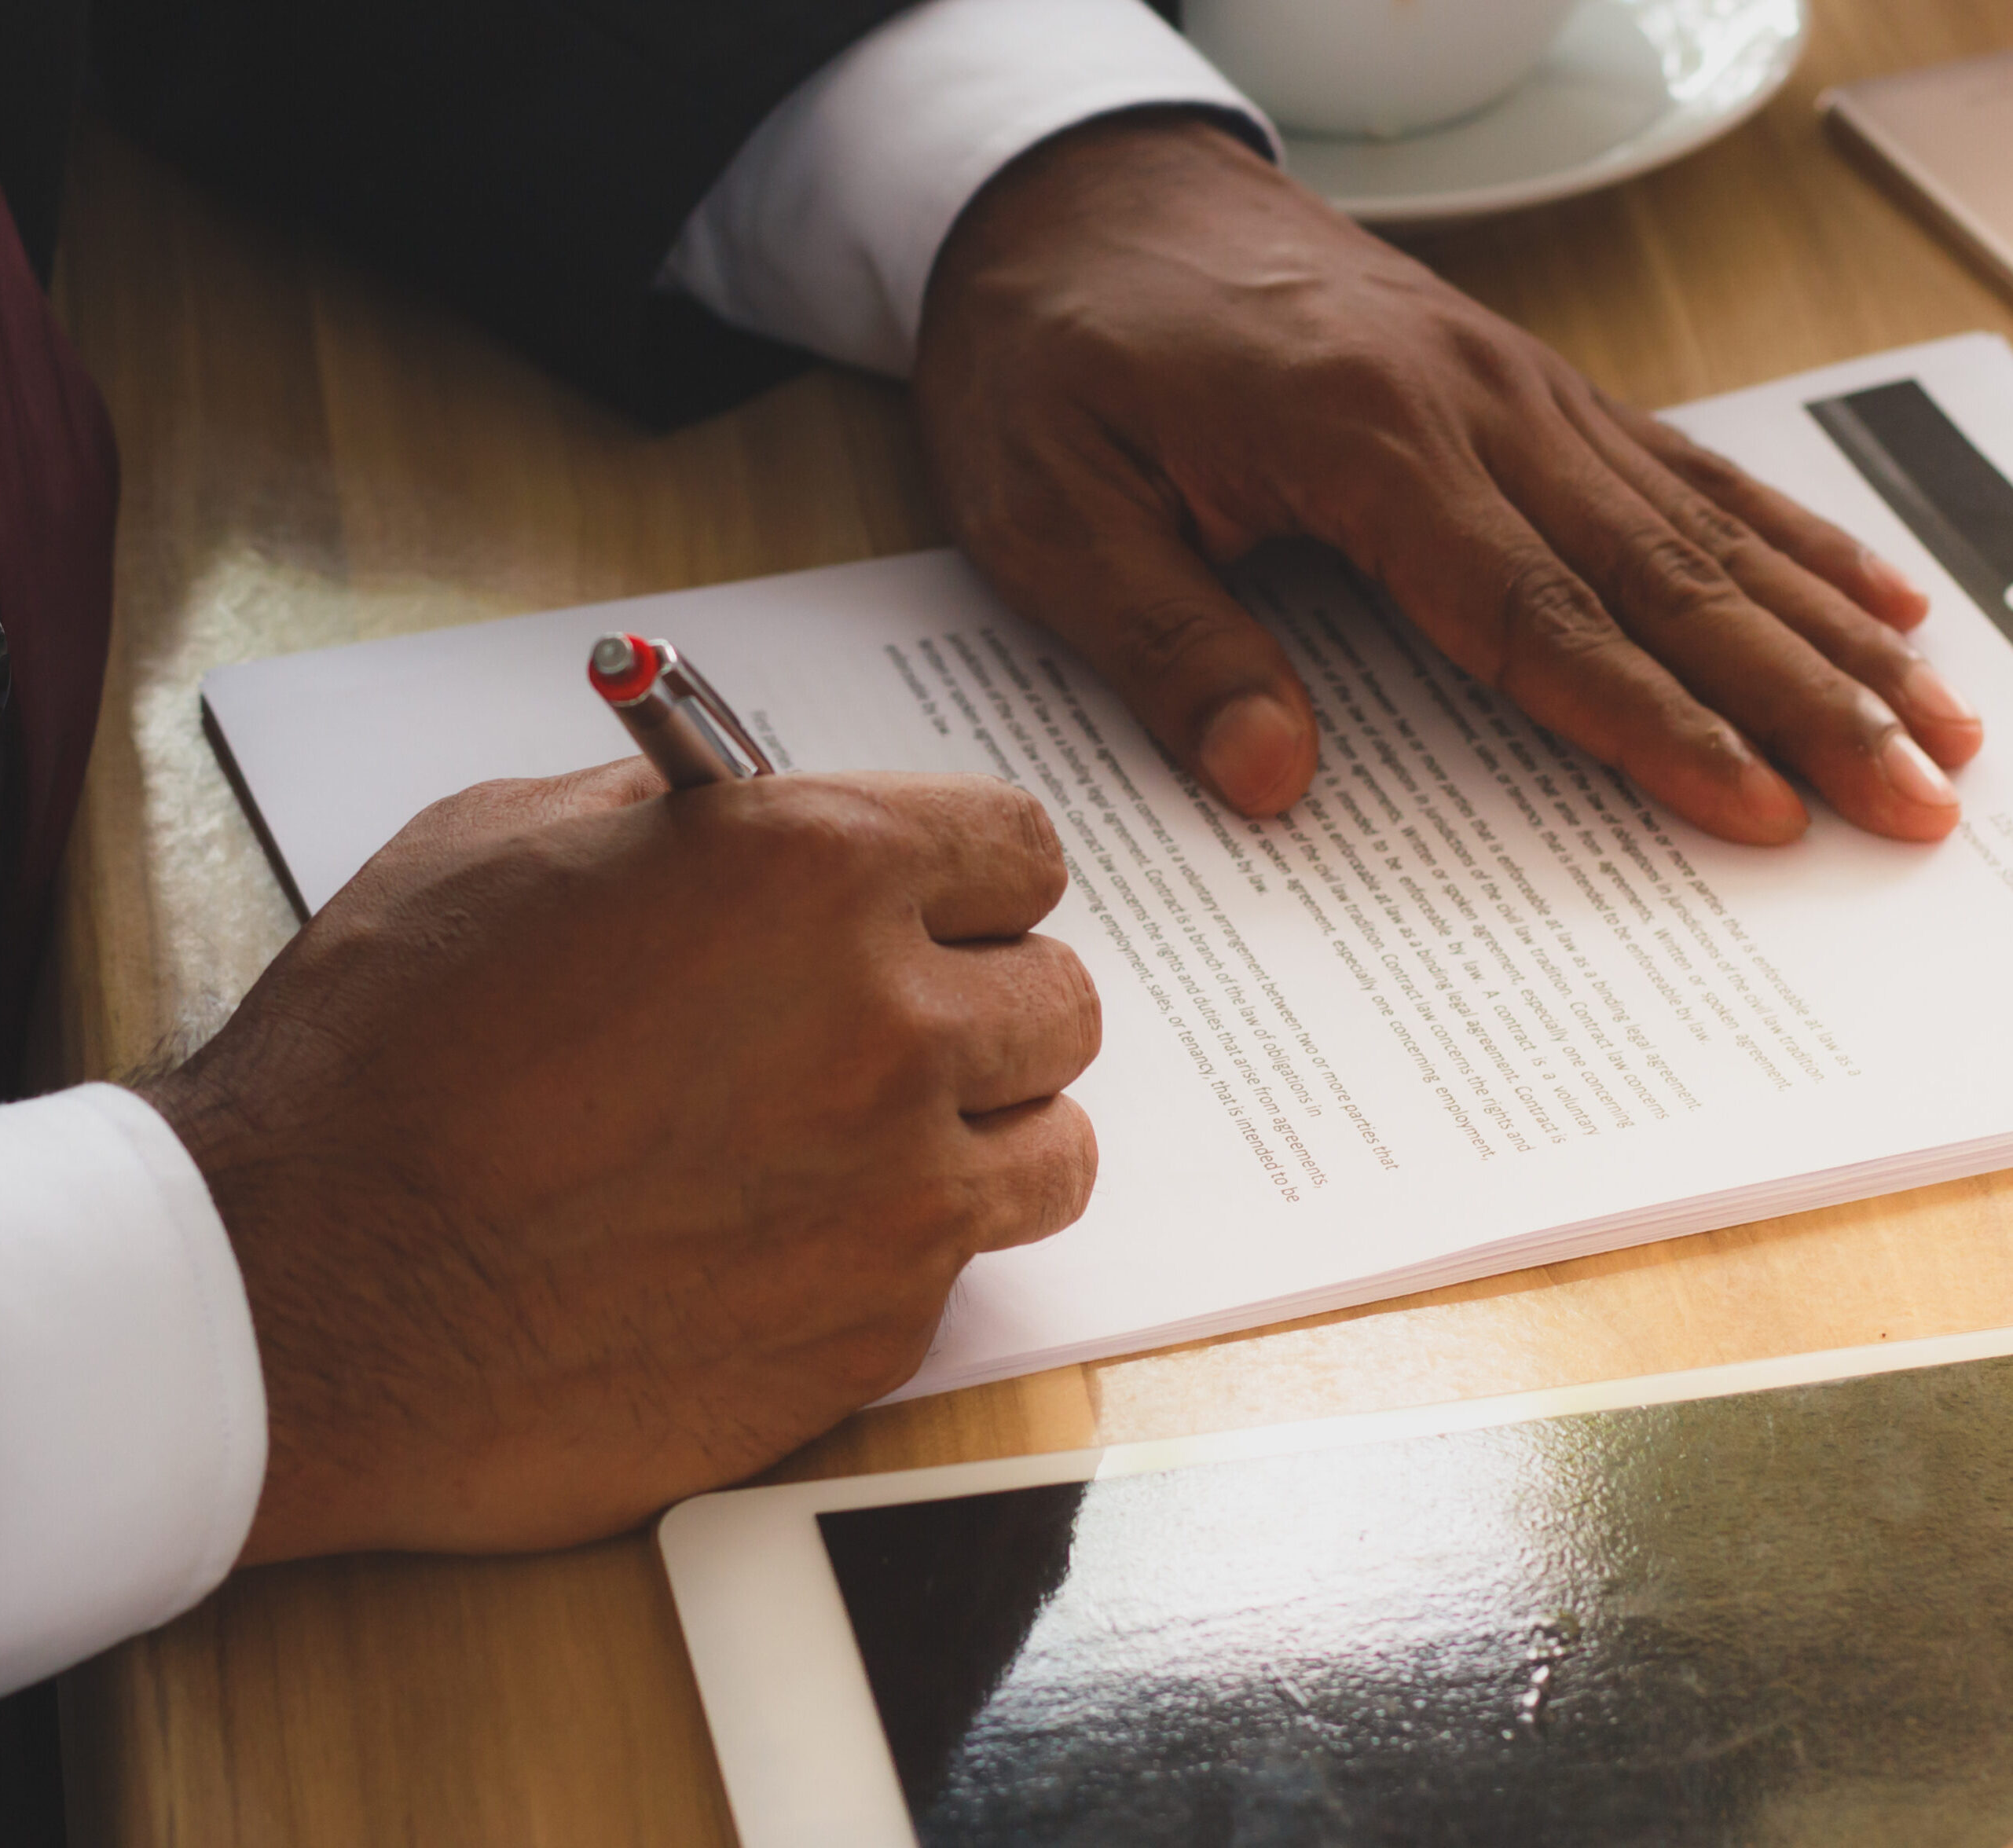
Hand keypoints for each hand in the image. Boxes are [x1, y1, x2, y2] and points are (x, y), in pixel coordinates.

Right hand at [145, 761, 1099, 1560]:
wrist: (302, 1294)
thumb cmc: (376, 1058)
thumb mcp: (502, 846)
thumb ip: (672, 821)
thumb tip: (739, 821)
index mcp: (813, 871)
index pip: (1020, 848)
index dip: (968, 874)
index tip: (937, 904)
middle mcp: (888, 1029)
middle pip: (1058, 1001)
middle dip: (981, 999)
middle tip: (884, 1024)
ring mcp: (894, 1201)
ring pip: (1052, 1151)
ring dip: (982, 1133)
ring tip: (869, 1141)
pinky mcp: (868, 1340)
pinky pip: (957, 1274)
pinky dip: (900, 1251)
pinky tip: (782, 1243)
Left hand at [913, 112, 1981, 844]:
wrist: (1067, 194)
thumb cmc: (1049, 357)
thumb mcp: (1050, 516)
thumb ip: (1163, 646)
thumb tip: (1273, 782)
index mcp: (1361, 440)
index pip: (1534, 617)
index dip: (1653, 728)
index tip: (1760, 814)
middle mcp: (1472, 401)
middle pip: (1663, 574)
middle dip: (1801, 700)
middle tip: (1917, 800)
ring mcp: (1510, 381)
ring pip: (1700, 519)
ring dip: (1825, 628)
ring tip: (1941, 716)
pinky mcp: (1513, 377)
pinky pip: (1674, 461)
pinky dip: (1781, 532)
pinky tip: (1865, 589)